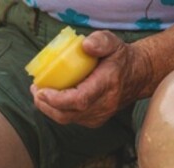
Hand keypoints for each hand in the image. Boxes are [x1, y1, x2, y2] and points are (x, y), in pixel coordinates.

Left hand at [32, 31, 154, 127]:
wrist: (138, 75)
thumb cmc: (120, 57)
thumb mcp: (113, 43)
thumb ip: (100, 41)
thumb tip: (85, 44)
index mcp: (107, 85)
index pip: (79, 100)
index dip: (57, 99)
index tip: (41, 90)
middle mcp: (104, 104)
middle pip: (68, 114)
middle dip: (45, 104)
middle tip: (35, 89)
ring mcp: (100, 115)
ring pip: (67, 119)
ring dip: (48, 108)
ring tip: (39, 93)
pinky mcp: (95, 119)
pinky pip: (71, 119)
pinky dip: (57, 110)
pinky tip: (50, 98)